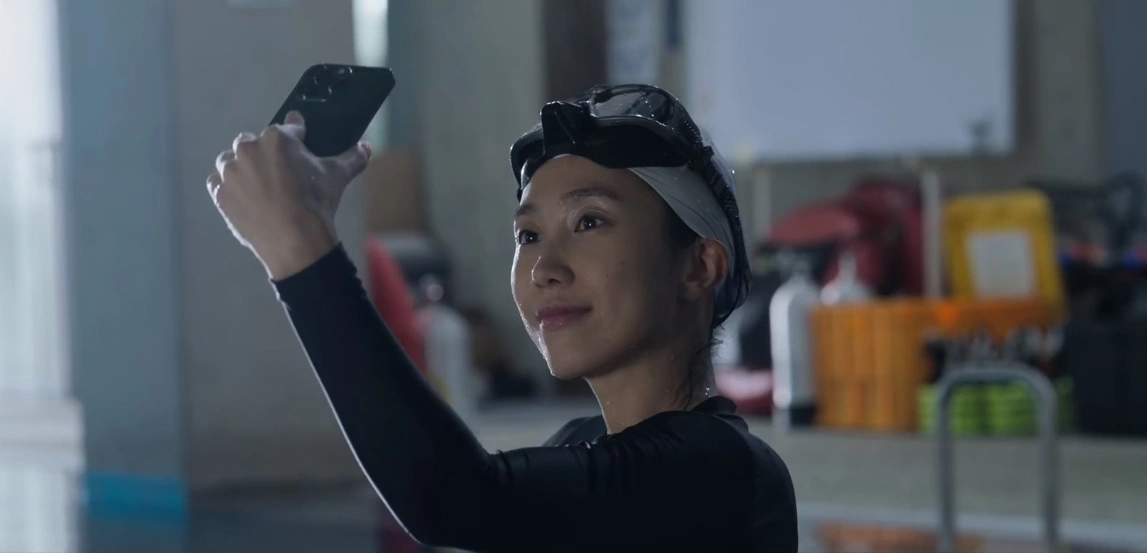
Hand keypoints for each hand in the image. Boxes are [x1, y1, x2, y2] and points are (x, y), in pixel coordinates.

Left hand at [207, 111, 371, 279]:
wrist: (295, 241)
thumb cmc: (317, 203)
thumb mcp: (337, 176)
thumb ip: (352, 158)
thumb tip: (367, 147)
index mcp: (277, 138)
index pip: (288, 127)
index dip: (297, 134)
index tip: (300, 138)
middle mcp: (248, 148)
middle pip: (253, 142)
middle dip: (264, 152)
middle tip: (279, 172)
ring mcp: (231, 171)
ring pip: (230, 160)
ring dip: (240, 167)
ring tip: (258, 185)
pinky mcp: (220, 194)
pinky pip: (217, 182)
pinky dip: (227, 186)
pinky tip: (243, 196)